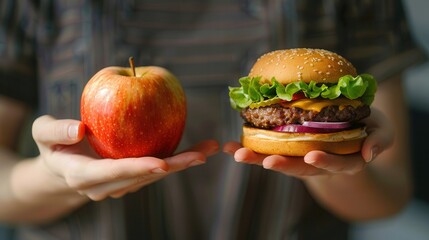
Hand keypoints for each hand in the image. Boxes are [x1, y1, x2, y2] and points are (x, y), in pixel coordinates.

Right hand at [31, 115, 218, 200]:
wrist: (59, 170)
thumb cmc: (51, 148)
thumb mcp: (41, 134)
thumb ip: (53, 130)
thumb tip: (79, 129)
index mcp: (83, 175)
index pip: (113, 173)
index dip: (138, 168)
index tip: (162, 162)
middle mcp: (106, 186)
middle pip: (143, 177)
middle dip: (174, 167)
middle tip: (201, 154)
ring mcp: (121, 185)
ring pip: (155, 175)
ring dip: (182, 163)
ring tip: (208, 148)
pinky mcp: (132, 179)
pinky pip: (155, 169)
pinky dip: (177, 159)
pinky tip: (198, 149)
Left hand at [223, 108, 392, 177]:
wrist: (349, 127)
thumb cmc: (368, 127)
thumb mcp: (383, 130)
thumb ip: (380, 141)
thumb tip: (370, 154)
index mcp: (344, 161)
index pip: (336, 165)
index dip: (325, 161)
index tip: (312, 155)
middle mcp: (319, 164)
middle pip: (300, 168)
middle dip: (283, 165)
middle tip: (266, 162)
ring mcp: (300, 157)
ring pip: (278, 161)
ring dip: (257, 158)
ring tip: (237, 153)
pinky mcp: (286, 150)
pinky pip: (265, 151)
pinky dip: (247, 149)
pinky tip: (227, 146)